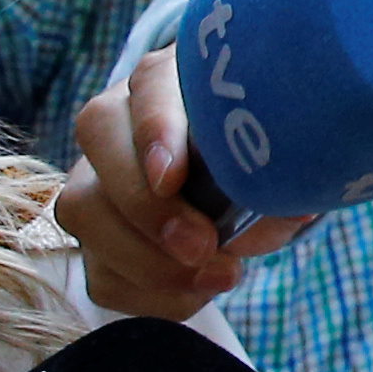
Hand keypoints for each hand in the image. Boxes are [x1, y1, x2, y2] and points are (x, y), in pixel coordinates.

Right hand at [56, 47, 312, 316]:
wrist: (240, 189)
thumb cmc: (259, 157)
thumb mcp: (275, 158)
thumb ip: (276, 175)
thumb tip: (289, 207)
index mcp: (172, 78)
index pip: (151, 83)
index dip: (155, 129)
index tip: (172, 177)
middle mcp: (121, 116)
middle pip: (99, 137)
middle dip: (145, 204)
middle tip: (200, 245)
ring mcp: (94, 175)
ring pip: (83, 208)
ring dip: (146, 259)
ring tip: (214, 276)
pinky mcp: (95, 235)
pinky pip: (99, 270)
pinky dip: (149, 293)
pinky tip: (196, 292)